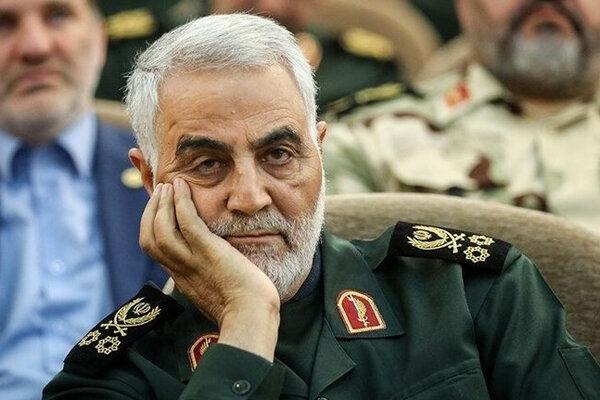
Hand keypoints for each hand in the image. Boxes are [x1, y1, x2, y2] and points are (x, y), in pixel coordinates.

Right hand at [139, 178, 279, 359]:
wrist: (252, 318)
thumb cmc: (244, 309)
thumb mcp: (218, 293)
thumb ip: (211, 279)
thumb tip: (218, 272)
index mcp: (182, 279)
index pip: (156, 250)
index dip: (152, 226)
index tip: (158, 209)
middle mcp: (181, 270)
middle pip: (150, 239)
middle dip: (150, 212)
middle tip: (160, 191)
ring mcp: (192, 261)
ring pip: (162, 229)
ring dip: (162, 203)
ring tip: (168, 186)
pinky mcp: (208, 252)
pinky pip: (187, 222)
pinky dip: (181, 202)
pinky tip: (182, 186)